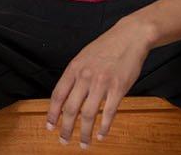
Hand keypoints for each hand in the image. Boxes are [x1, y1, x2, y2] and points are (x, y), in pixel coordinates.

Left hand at [46, 18, 153, 146]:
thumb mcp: (83, 57)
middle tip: (64, 140)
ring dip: (84, 132)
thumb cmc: (106, 47)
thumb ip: (74, 76)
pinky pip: (108, 113)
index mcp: (74, 68)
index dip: (52, 113)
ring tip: (83, 143)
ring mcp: (102, 83)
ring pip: (88, 114)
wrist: (130, 37)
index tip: (50, 126)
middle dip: (66, 128)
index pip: (58, 95)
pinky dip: (104, 127)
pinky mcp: (118, 88)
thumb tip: (65, 97)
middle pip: (70, 109)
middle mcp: (85, 77)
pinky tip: (101, 135)